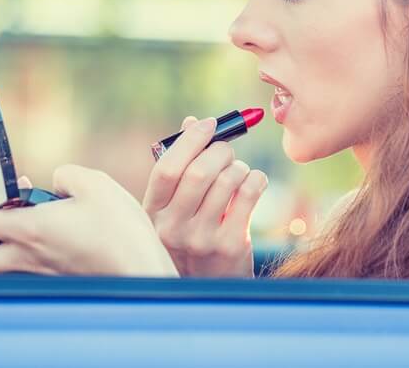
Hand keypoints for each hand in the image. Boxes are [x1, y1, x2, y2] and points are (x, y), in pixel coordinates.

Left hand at [0, 167, 177, 276]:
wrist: (142, 273)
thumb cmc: (121, 232)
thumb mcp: (95, 184)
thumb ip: (65, 174)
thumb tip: (55, 181)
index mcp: (29, 231)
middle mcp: (26, 259)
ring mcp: (39, 274)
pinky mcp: (54, 280)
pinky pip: (15, 269)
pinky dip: (10, 249)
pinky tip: (35, 230)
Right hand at [143, 116, 267, 277]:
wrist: (211, 286)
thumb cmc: (192, 233)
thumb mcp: (176, 206)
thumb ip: (182, 165)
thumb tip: (193, 122)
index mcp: (152, 211)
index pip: (166, 168)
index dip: (190, 140)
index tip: (209, 124)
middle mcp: (172, 227)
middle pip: (199, 173)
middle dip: (220, 151)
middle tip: (227, 150)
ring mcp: (201, 239)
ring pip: (228, 180)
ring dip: (239, 167)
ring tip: (238, 173)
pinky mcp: (229, 246)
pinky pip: (248, 194)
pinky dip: (256, 179)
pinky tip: (253, 183)